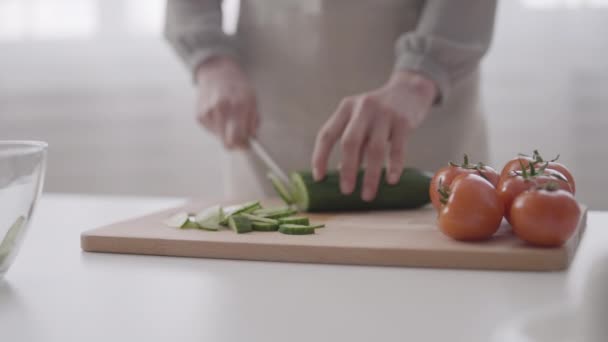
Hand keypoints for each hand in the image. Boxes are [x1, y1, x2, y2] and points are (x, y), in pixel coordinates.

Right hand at [196, 57, 258, 148]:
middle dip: (235, 142)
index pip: (237, 138)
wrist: (216, 72)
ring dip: (226, 132)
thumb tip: (251, 138)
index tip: (246, 145)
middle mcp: (220, 109)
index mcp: (237, 105)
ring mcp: (207, 113)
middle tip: (240, 136)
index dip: (243, 146)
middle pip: (227, 142)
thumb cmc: (237, 86)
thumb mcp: (253, 100)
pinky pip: (212, 130)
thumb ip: (254, 121)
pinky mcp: (199, 116)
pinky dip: (217, 126)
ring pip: (219, 137)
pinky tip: (220, 115)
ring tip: (229, 118)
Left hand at [312, 70, 436, 200]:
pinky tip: (391, 181)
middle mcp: (362, 108)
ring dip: (369, 175)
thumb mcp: (361, 119)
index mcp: (346, 108)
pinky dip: (393, 166)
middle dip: (347, 170)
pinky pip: (397, 148)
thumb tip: (343, 171)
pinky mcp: (403, 121)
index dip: (320, 157)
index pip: (327, 134)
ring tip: (367, 195)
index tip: (319, 178)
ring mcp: (384, 114)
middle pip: (350, 142)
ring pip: (374, 149)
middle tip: (346, 191)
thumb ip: (353, 141)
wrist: (410, 90)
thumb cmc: (379, 112)